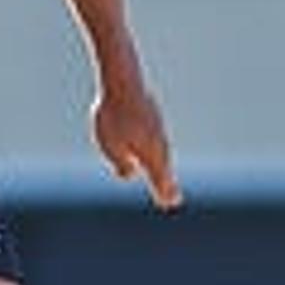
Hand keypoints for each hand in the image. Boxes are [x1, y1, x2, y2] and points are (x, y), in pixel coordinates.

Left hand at [93, 77, 181, 209]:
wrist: (123, 82)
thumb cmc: (114, 116)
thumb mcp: (111, 146)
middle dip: (166, 183)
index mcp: (151, 155)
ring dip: (162, 167)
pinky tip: (154, 150)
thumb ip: (121, 164)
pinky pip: (154, 138)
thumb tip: (129, 174)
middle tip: (173, 199)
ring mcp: (157, 128)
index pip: (160, 179)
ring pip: (160, 152)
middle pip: (163, 168)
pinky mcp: (151, 115)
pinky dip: (156, 150)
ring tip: (164, 178)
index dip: (164, 192)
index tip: (169, 203)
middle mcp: (159, 143)